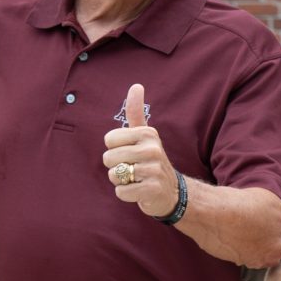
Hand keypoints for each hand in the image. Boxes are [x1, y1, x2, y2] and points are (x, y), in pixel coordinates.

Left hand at [101, 84, 179, 216]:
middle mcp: (152, 149)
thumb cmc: (150, 160)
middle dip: (115, 167)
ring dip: (120, 181)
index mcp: (147, 133)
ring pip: (114, 175)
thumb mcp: (145, 135)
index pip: (109, 140)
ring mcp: (153, 169)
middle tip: (132, 169)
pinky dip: (125, 194)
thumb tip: (136, 85)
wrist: (171, 191)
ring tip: (136, 179)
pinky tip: (138, 190)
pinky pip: (121, 192)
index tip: (130, 153)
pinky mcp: (152, 189)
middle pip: (108, 158)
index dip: (114, 149)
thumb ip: (136, 112)